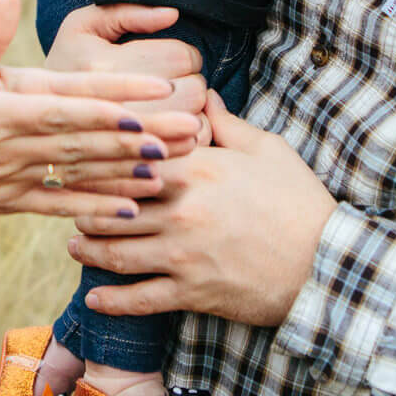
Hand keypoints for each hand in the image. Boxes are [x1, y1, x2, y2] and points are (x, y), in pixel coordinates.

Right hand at [0, 0, 200, 220]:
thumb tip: (0, 1)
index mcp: (3, 110)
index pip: (67, 104)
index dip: (111, 102)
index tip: (153, 97)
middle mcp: (16, 146)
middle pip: (89, 140)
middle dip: (140, 136)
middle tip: (187, 130)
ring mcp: (18, 178)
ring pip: (83, 172)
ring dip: (130, 169)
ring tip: (175, 165)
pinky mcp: (16, 201)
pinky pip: (64, 204)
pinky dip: (98, 207)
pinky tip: (133, 208)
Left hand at [66, 94, 337, 326]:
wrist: (326, 264)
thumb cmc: (299, 201)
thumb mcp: (267, 149)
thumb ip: (227, 122)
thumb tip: (204, 95)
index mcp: (197, 169)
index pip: (131, 159)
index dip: (102, 159)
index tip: (82, 156)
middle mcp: (181, 210)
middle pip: (113, 205)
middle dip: (85, 204)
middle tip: (69, 202)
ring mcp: (182, 254)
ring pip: (116, 252)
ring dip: (88, 249)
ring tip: (74, 244)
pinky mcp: (190, 292)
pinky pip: (138, 298)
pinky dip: (111, 300)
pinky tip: (93, 298)